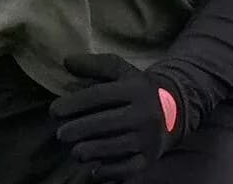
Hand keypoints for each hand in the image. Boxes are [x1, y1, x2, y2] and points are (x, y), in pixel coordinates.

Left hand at [50, 53, 183, 182]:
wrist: (178, 108)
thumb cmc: (139, 89)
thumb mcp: (122, 72)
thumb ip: (95, 65)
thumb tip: (67, 61)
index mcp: (137, 88)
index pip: (99, 95)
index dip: (73, 103)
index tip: (54, 111)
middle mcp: (145, 113)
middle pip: (104, 123)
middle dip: (77, 130)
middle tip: (61, 135)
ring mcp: (148, 137)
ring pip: (113, 147)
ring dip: (89, 151)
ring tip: (76, 151)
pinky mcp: (150, 157)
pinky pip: (126, 168)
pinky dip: (108, 171)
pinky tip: (94, 169)